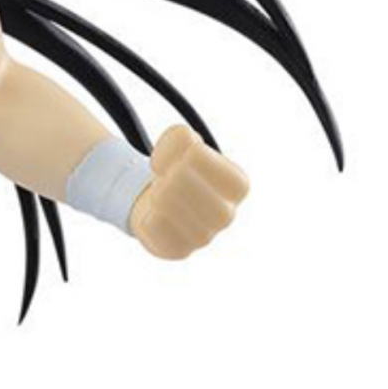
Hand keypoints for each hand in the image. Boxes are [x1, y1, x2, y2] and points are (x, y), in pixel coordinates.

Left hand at [129, 126, 249, 259]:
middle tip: (166, 176)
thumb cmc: (177, 169)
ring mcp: (204, 237)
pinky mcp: (180, 251)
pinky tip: (152, 213)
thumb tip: (180, 141)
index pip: (231, 178)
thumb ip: (181, 137)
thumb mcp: (180, 146)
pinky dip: (150, 218)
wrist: (157, 201)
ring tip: (158, 192)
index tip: (184, 155)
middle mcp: (226, 215)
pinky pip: (161, 234)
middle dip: (178, 181)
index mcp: (237, 187)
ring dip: (161, 197)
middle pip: (206, 200)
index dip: (202, 161)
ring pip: (178, 215)